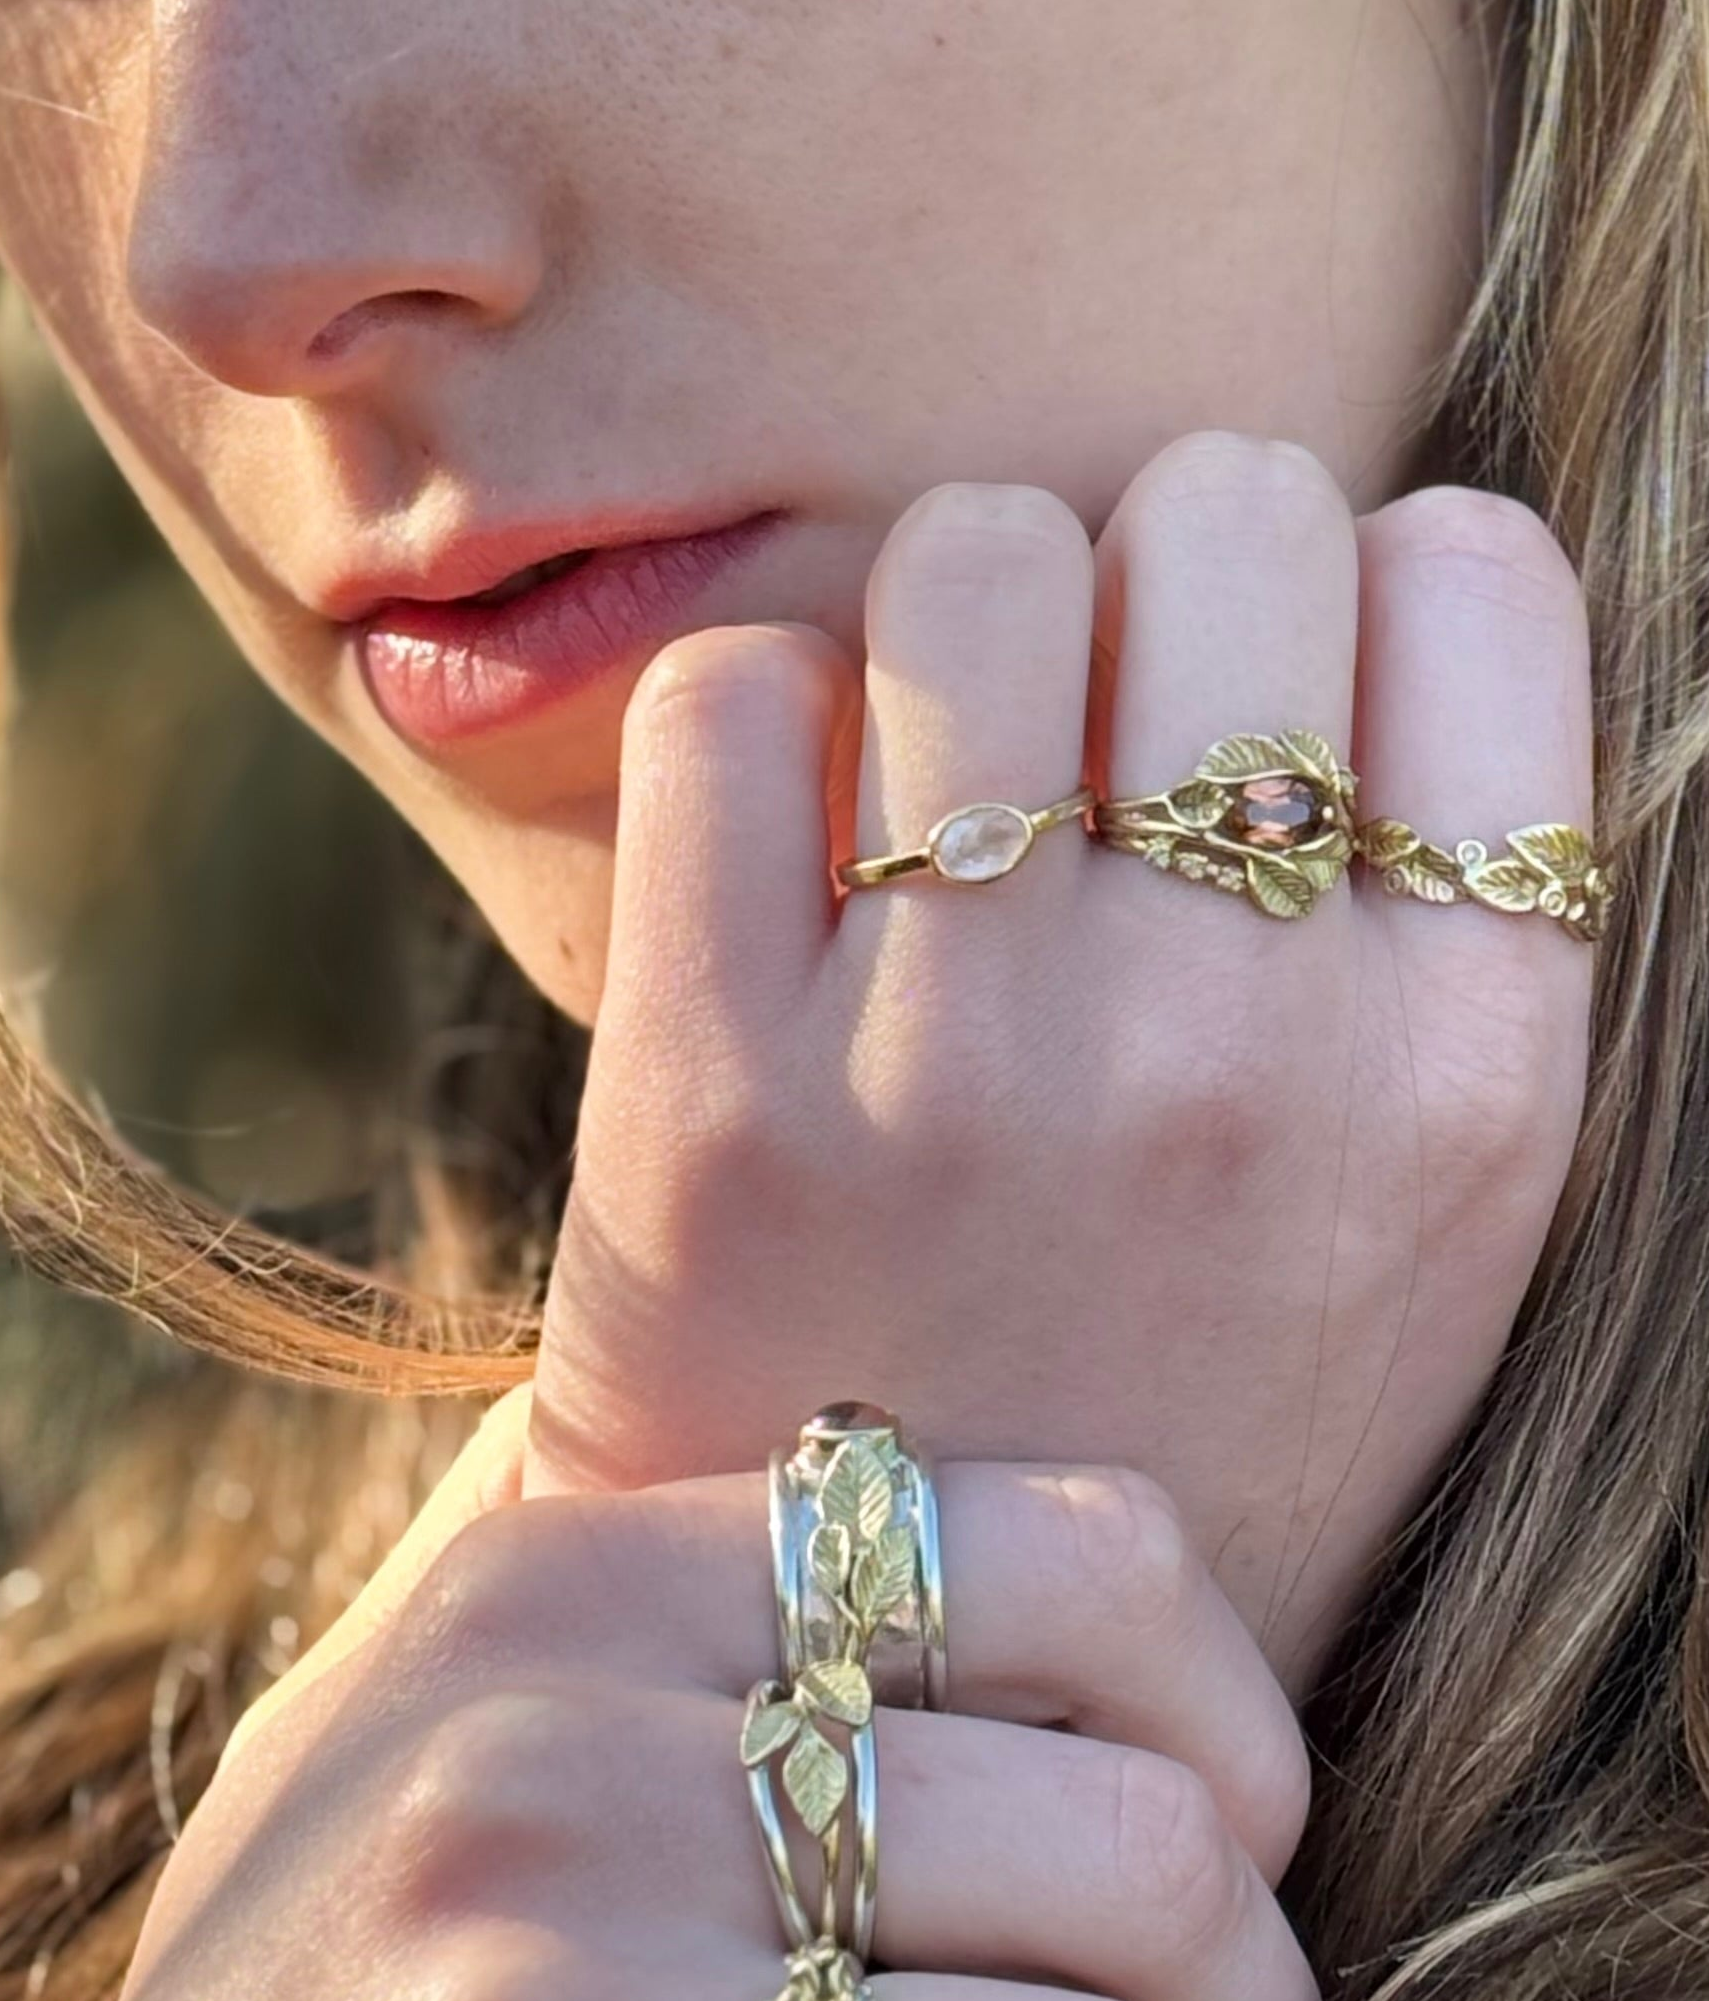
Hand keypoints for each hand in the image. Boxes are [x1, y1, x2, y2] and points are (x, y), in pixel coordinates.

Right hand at [133, 1458, 1317, 2000]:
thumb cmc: (342, 1943)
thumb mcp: (426, 1692)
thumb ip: (627, 1536)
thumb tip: (881, 1416)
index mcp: (565, 1573)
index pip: (1075, 1547)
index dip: (1220, 1691)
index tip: (1234, 1797)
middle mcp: (558, 1749)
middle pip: (1140, 1835)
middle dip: (1239, 1953)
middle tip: (1229, 1995)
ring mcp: (571, 1965)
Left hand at [525, 439, 1598, 1690]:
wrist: (920, 1682)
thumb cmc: (1188, 1388)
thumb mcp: (1428, 1192)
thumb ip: (1438, 901)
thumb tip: (1351, 567)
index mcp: (1468, 1072)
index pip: (1470, 568)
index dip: (1359, 581)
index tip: (1287, 681)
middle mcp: (1242, 1054)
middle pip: (1224, 507)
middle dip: (1156, 568)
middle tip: (1105, 718)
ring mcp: (972, 1069)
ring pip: (973, 551)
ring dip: (956, 612)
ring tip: (951, 761)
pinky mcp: (719, 1098)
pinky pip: (730, 695)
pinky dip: (753, 714)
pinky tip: (788, 828)